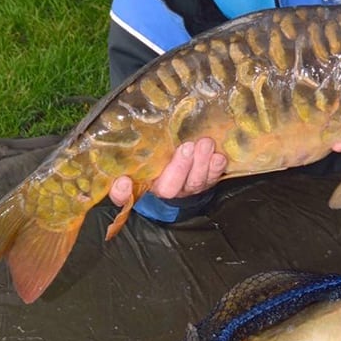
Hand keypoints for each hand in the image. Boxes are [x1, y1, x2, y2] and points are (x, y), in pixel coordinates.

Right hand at [108, 137, 226, 205]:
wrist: (183, 168)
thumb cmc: (158, 163)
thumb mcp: (140, 163)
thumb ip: (126, 171)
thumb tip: (121, 180)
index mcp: (143, 185)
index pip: (126, 195)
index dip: (122, 192)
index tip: (123, 181)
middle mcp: (165, 191)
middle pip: (169, 187)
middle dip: (179, 167)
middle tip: (186, 147)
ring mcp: (187, 189)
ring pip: (194, 182)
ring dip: (201, 163)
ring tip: (205, 144)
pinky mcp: (205, 184)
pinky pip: (212, 180)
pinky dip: (216, 168)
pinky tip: (218, 157)